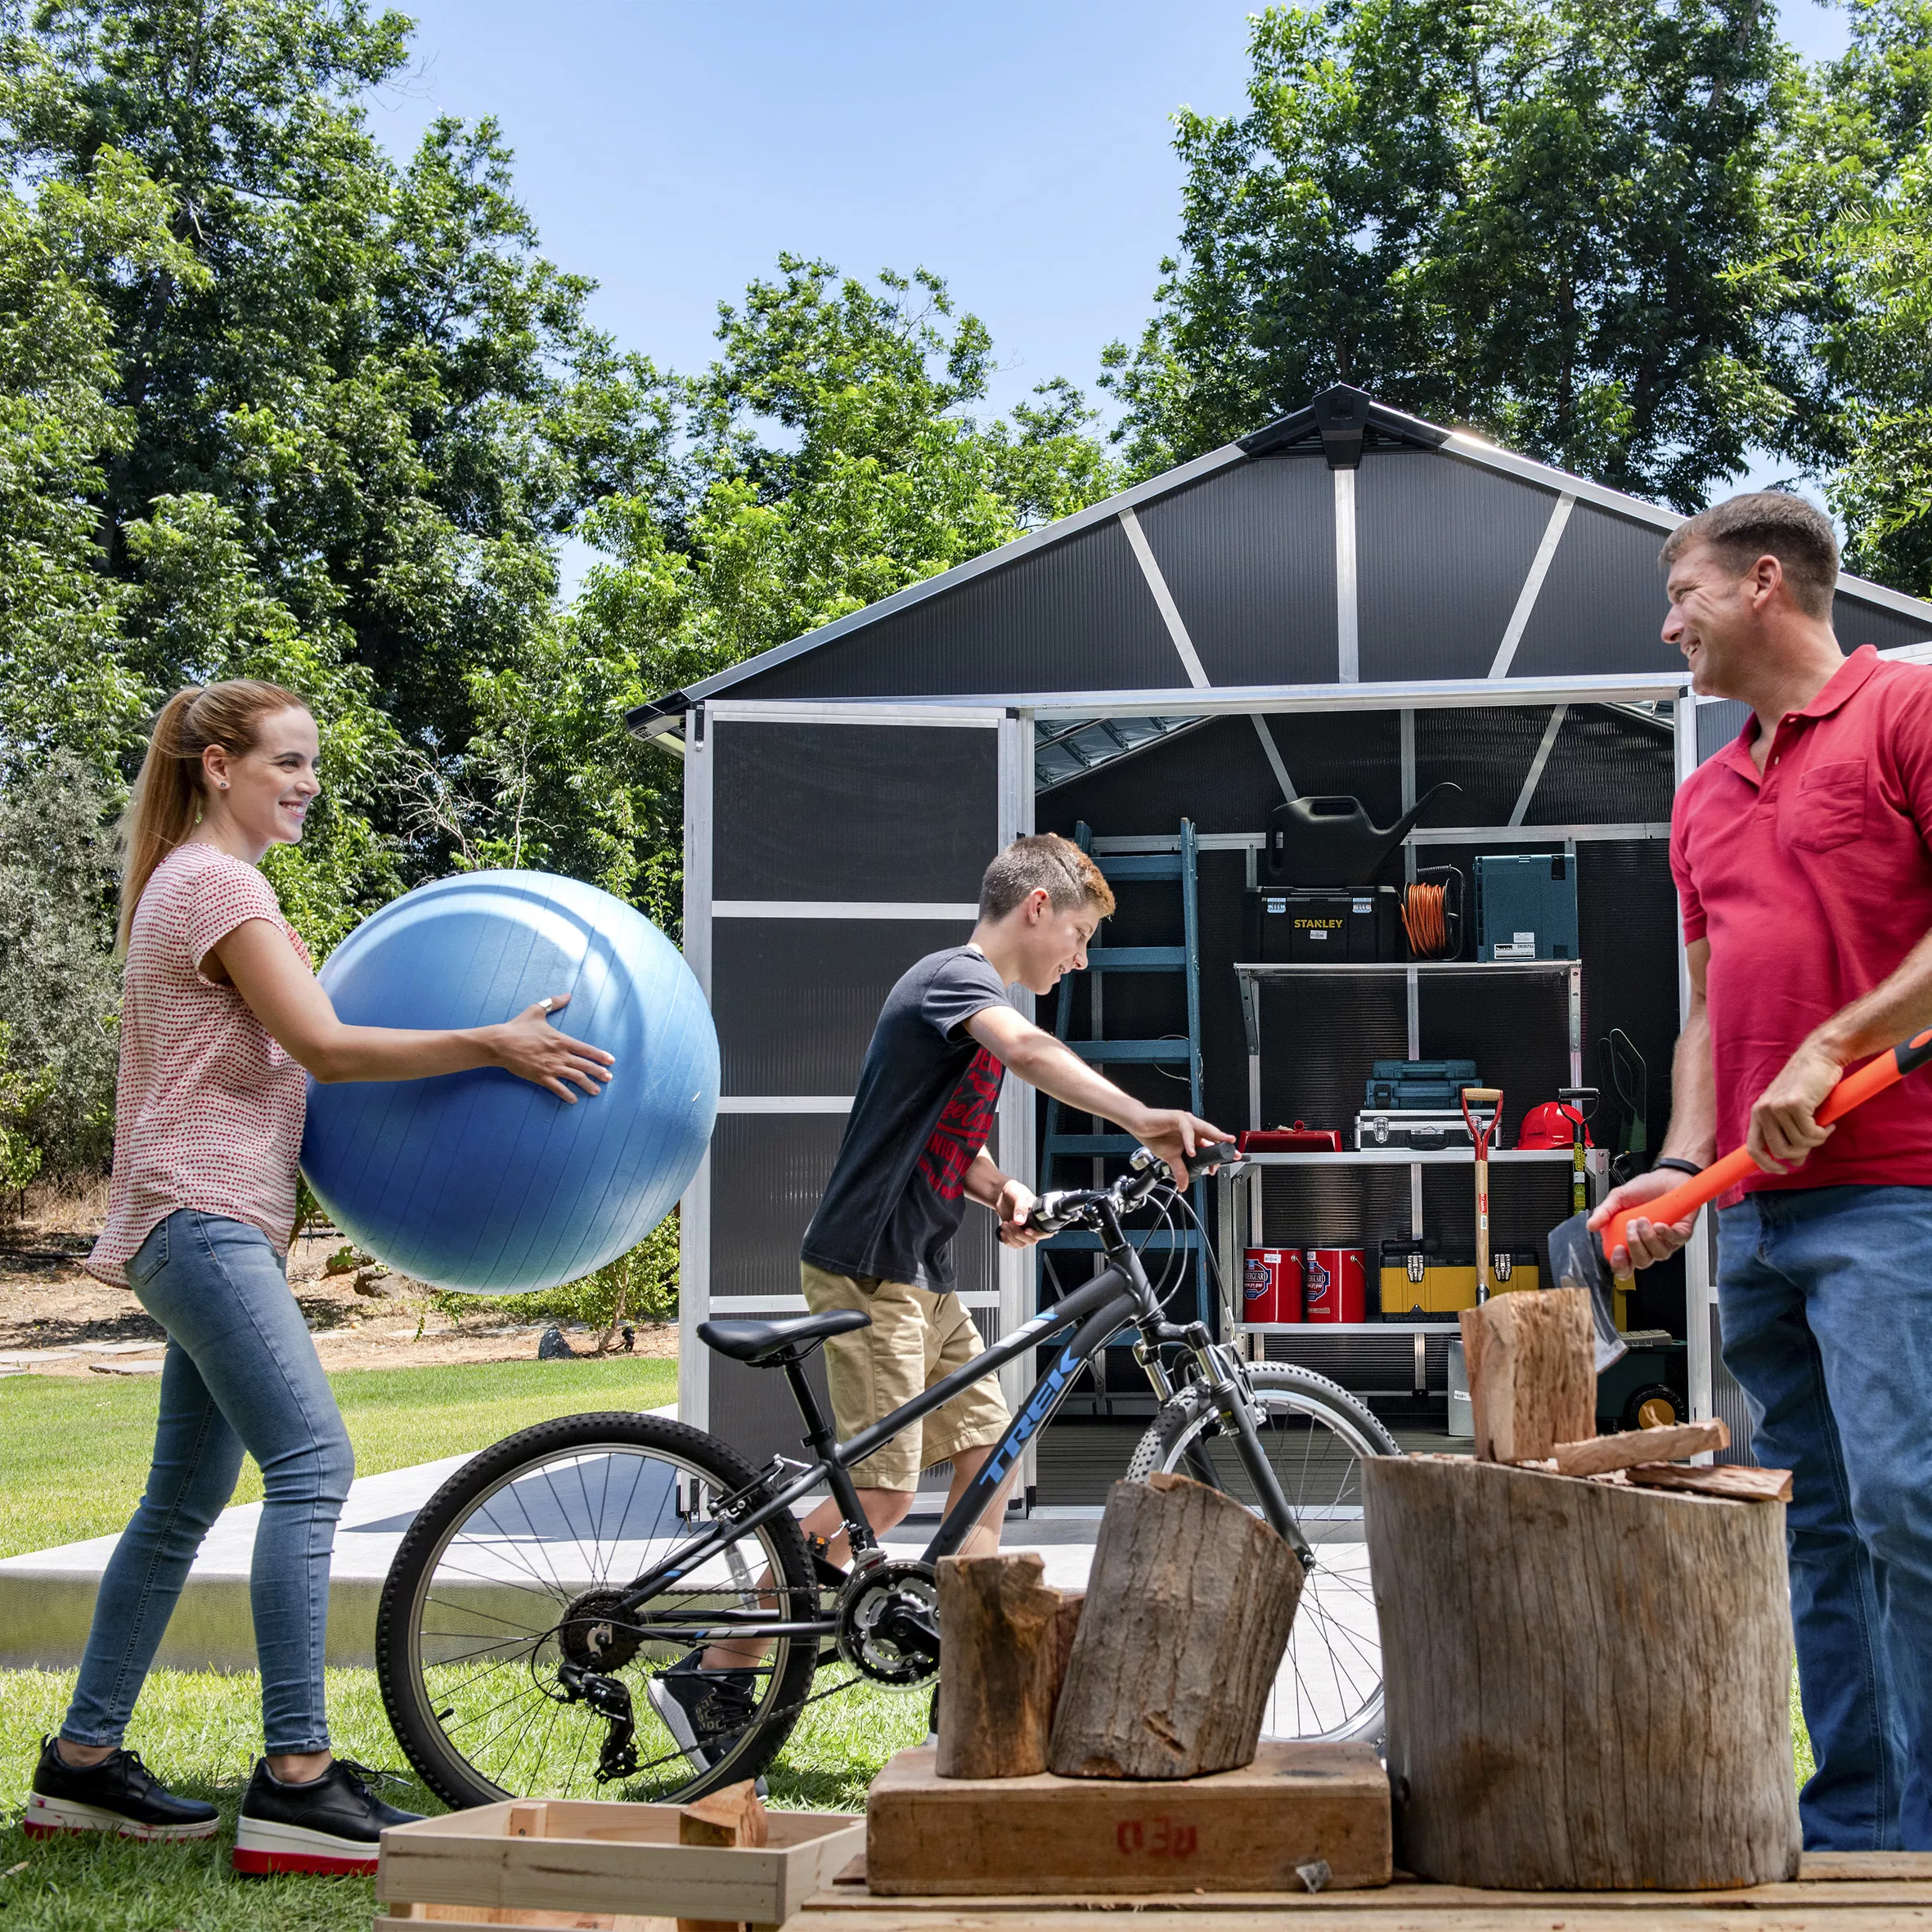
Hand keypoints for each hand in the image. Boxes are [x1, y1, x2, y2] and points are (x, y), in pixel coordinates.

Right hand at [490, 993, 614, 1101]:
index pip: (586, 1049)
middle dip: (599, 1072)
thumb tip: (567, 994)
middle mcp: (559, 1055)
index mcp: (561, 1040)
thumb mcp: (536, 1010)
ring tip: (596, 1091)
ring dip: (587, 1085)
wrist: (500, 1043)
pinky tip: (574, 1100)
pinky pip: (557, 1088)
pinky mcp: (540, 1077)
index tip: (611, 1061)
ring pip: (575, 1078)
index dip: (600, 1056)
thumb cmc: (518, 1027)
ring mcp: (550, 1067)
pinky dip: (567, 1095)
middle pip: (584, 1065)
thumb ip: (554, 1003)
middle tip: (609, 1078)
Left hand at [992, 1177, 1043, 1248]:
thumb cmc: (1014, 1191)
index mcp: (1039, 1216)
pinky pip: (1014, 1244)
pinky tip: (1003, 1231)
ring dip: (1011, 1237)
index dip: (1037, 1234)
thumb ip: (1020, 1208)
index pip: (1045, 1232)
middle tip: (1011, 1222)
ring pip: (1022, 1244)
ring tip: (1006, 1224)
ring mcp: (1024, 1230)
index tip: (1026, 1230)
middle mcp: (1033, 1225)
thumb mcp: (1019, 1196)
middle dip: (1019, 1234)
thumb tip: (1021, 1221)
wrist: (1002, 1194)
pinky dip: (1007, 1240)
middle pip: (1032, 1240)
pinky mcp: (1015, 1233)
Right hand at [1127, 1109, 1234, 1187]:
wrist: (1138, 1125)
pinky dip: (1190, 1141)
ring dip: (1214, 1138)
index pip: (1210, 1144)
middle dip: (1224, 1144)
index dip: (1218, 1154)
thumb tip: (1183, 1186)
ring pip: (1204, 1128)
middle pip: (1212, 1135)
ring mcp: (1186, 1121)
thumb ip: (1180, 1170)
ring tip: (1222, 1147)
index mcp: (1193, 1136)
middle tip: (1234, 1153)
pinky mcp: (1177, 1117)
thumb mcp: (1170, 1158)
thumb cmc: (1154, 1136)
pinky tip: (1191, 1151)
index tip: (1225, 1164)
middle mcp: (1192, 1127)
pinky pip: (1187, 1129)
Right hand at [1587, 1166, 1696, 1274]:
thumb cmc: (1646, 1188)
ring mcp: (1665, 1241)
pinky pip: (1674, 1241)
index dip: (1620, 1264)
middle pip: (1641, 1262)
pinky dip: (1665, 1233)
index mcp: (1630, 1239)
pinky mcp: (1681, 1234)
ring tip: (1643, 1219)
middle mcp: (1648, 1244)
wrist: (1667, 1177)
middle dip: (1634, 1246)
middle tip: (1630, 1226)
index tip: (1617, 1250)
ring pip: (1658, 1254)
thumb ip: (1604, 1212)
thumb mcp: (1618, 1198)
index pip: (1624, 1263)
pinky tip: (1659, 1224)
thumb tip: (1591, 1225)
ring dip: (1648, 1237)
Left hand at [1746, 1038, 1842, 1173]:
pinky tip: (1828, 1122)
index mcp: (1759, 1113)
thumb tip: (1795, 1163)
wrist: (1821, 1056)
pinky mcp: (1794, 1104)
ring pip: (1798, 1144)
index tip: (1783, 1170)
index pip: (1753, 1148)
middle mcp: (1763, 1110)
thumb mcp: (1795, 1113)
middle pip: (1779, 1151)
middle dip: (1801, 1153)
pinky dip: (1823, 1133)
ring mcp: (1777, 1107)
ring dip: (1816, 1140)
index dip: (1766, 1164)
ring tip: (1823, 1127)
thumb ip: (1792, 1137)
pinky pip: (1811, 1134)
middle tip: (1815, 1141)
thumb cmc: (1810, 1085)